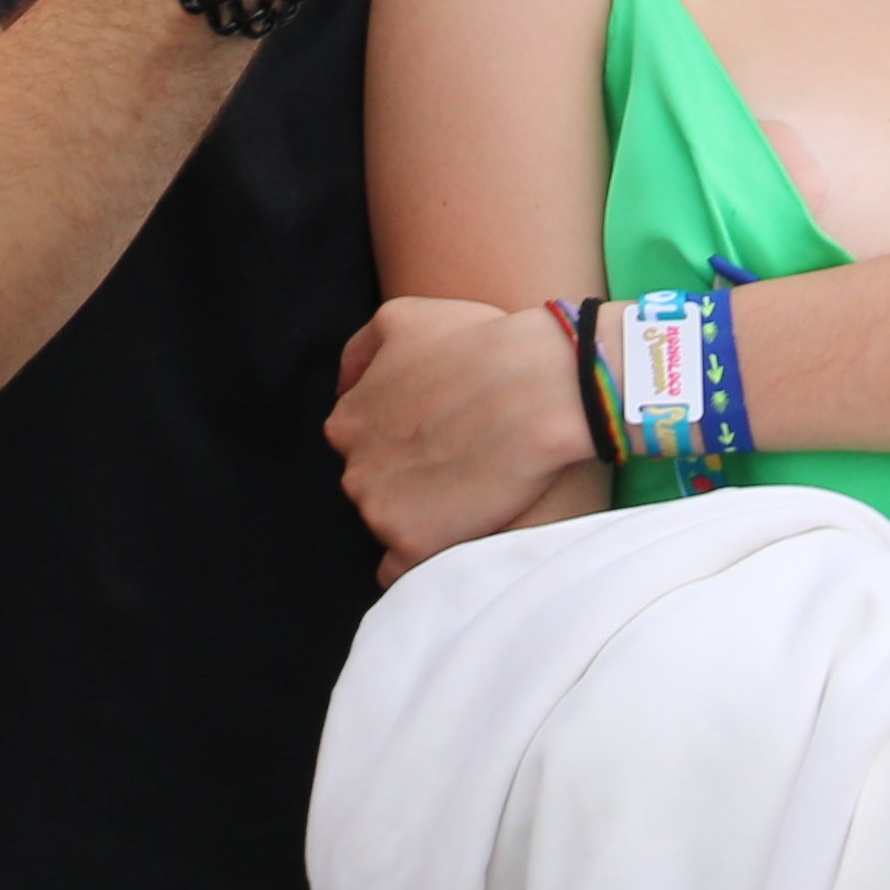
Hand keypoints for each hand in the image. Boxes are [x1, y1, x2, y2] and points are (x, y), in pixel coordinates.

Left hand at [331, 295, 606, 576]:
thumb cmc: (480, 345)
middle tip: (458, 465)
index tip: (439, 439)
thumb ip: (360, 353)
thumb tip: (345, 386)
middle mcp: (353, 469)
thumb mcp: (400, 317)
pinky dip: (422, 561)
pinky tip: (454, 540)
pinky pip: (401, 572)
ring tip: (469, 496)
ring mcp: (379, 510)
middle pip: (373, 487)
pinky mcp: (413, 545)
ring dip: (420, 517)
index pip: (361, 446)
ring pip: (389, 525)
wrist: (544, 385)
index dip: (404, 443)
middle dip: (407, 480)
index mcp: (347, 423)